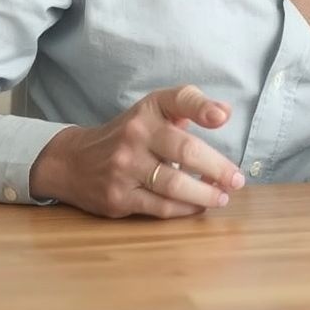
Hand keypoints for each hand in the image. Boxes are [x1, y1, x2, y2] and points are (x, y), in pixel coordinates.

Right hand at [29, 84, 244, 217]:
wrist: (73, 161)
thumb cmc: (129, 134)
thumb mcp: (153, 110)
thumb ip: (189, 107)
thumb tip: (224, 112)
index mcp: (149, 109)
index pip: (179, 100)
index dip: (202, 108)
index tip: (222, 118)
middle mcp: (135, 134)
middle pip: (185, 150)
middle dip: (217, 168)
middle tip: (237, 180)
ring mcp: (124, 167)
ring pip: (174, 184)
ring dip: (205, 194)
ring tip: (222, 197)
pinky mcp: (118, 197)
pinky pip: (160, 207)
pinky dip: (185, 209)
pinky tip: (199, 207)